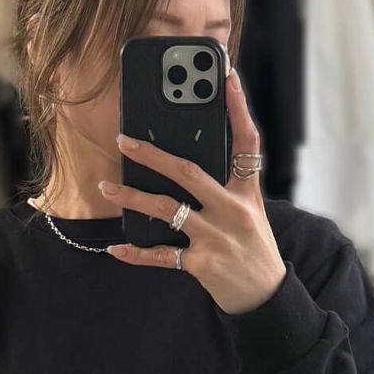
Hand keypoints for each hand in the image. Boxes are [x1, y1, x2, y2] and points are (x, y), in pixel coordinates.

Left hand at [100, 67, 287, 315]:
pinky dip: (136, 252)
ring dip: (132, 199)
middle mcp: (232, 211)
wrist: (267, 296)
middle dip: (153, 155)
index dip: (237, 107)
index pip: (246, 141)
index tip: (227, 77)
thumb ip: (226, 187)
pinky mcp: (202, 264)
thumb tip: (185, 163)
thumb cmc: (254, 248)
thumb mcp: (250, 212)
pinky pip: (162, 256)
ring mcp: (216, 238)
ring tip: (106, 190)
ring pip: (167, 210)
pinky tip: (115, 247)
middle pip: (189, 173)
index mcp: (247, 193)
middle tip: (125, 141)